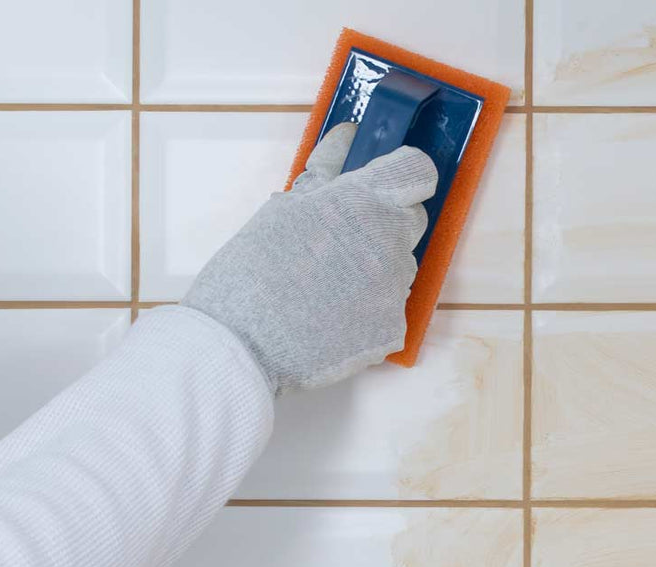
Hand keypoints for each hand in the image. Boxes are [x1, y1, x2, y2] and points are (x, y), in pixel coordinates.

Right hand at [183, 123, 437, 392]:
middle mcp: (389, 241)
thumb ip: (323, 171)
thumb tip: (348, 135)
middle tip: (340, 239)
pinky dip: (367, 309)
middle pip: (410, 219)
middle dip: (383, 222)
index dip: (401, 174)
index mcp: (363, 202)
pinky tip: (332, 316)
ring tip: (327, 284)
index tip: (382, 183)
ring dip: (374, 266)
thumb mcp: (282, 210)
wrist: (239, 343)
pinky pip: (388, 308)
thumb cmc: (252, 270)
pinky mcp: (392, 327)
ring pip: (399, 265)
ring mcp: (395, 287)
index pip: (415, 171)